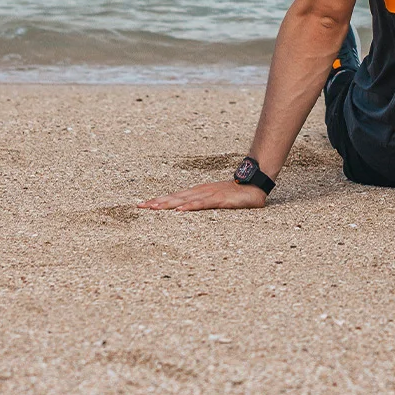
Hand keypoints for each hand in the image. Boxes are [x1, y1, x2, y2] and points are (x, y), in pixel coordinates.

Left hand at [137, 181, 267, 211]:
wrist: (254, 184)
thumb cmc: (235, 194)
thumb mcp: (215, 199)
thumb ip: (203, 204)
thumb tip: (187, 209)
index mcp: (198, 192)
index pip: (175, 197)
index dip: (159, 201)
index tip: (142, 205)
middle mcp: (201, 191)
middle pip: (175, 197)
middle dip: (157, 202)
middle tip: (140, 206)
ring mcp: (210, 194)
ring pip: (185, 199)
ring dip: (169, 204)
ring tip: (154, 208)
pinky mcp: (220, 200)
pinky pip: (203, 204)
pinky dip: (190, 206)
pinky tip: (180, 210)